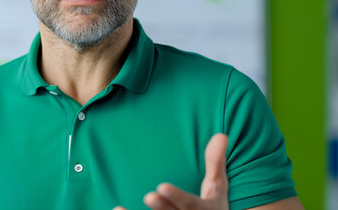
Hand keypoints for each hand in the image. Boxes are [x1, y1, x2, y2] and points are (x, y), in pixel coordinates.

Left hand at [114, 134, 228, 209]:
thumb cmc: (212, 207)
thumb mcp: (217, 188)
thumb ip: (215, 163)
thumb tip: (221, 134)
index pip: (191, 205)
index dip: (177, 197)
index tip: (161, 186)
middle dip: (162, 209)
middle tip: (148, 196)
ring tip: (119, 209)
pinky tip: (116, 209)